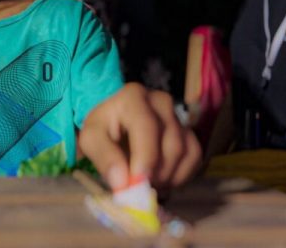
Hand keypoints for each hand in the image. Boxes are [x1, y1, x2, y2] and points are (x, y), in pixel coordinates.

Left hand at [78, 83, 200, 190]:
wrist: (116, 120)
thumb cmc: (103, 128)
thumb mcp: (92, 139)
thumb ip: (103, 158)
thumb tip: (122, 183)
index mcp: (134, 97)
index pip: (147, 126)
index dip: (146, 157)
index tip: (138, 182)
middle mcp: (161, 102)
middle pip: (171, 144)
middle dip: (155, 173)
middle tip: (137, 188)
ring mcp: (178, 117)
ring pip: (185, 153)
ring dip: (167, 177)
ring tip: (146, 183)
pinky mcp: (188, 132)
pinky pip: (194, 157)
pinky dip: (180, 176)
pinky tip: (161, 179)